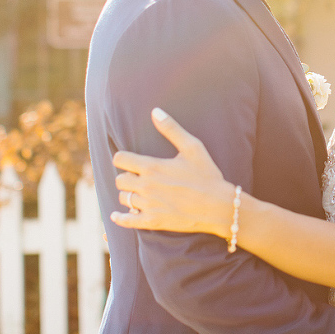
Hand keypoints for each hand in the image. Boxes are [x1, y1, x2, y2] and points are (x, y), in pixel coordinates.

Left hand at [111, 108, 235, 238]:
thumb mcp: (193, 147)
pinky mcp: (152, 221)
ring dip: (128, 194)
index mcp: (153, 167)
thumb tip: (155, 111)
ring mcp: (148, 205)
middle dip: (126, 176)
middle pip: (119, 180)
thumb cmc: (207, 175)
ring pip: (123, 198)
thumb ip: (171, 129)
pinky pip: (127, 221)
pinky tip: (116, 215)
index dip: (123, 158)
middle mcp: (146, 186)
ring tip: (139, 192)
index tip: (129, 160)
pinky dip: (119, 218)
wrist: (218, 206)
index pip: (120, 159)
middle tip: (137, 176)